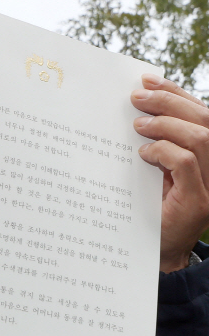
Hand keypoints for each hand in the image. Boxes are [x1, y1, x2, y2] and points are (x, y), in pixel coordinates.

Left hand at [132, 73, 208, 271]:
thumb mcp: (149, 172)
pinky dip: (164, 151)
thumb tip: (133, 113)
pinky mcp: (198, 202)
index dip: (177, 93)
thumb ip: (151, 146)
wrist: (154, 254)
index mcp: (205, 156)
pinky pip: (187, 163)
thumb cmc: (146, 211)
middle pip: (205, 119)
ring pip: (201, 137)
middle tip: (136, 97)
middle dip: (170, 101)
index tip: (148, 80)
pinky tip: (143, 152)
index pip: (200, 115)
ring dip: (166, 124)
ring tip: (137, 124)